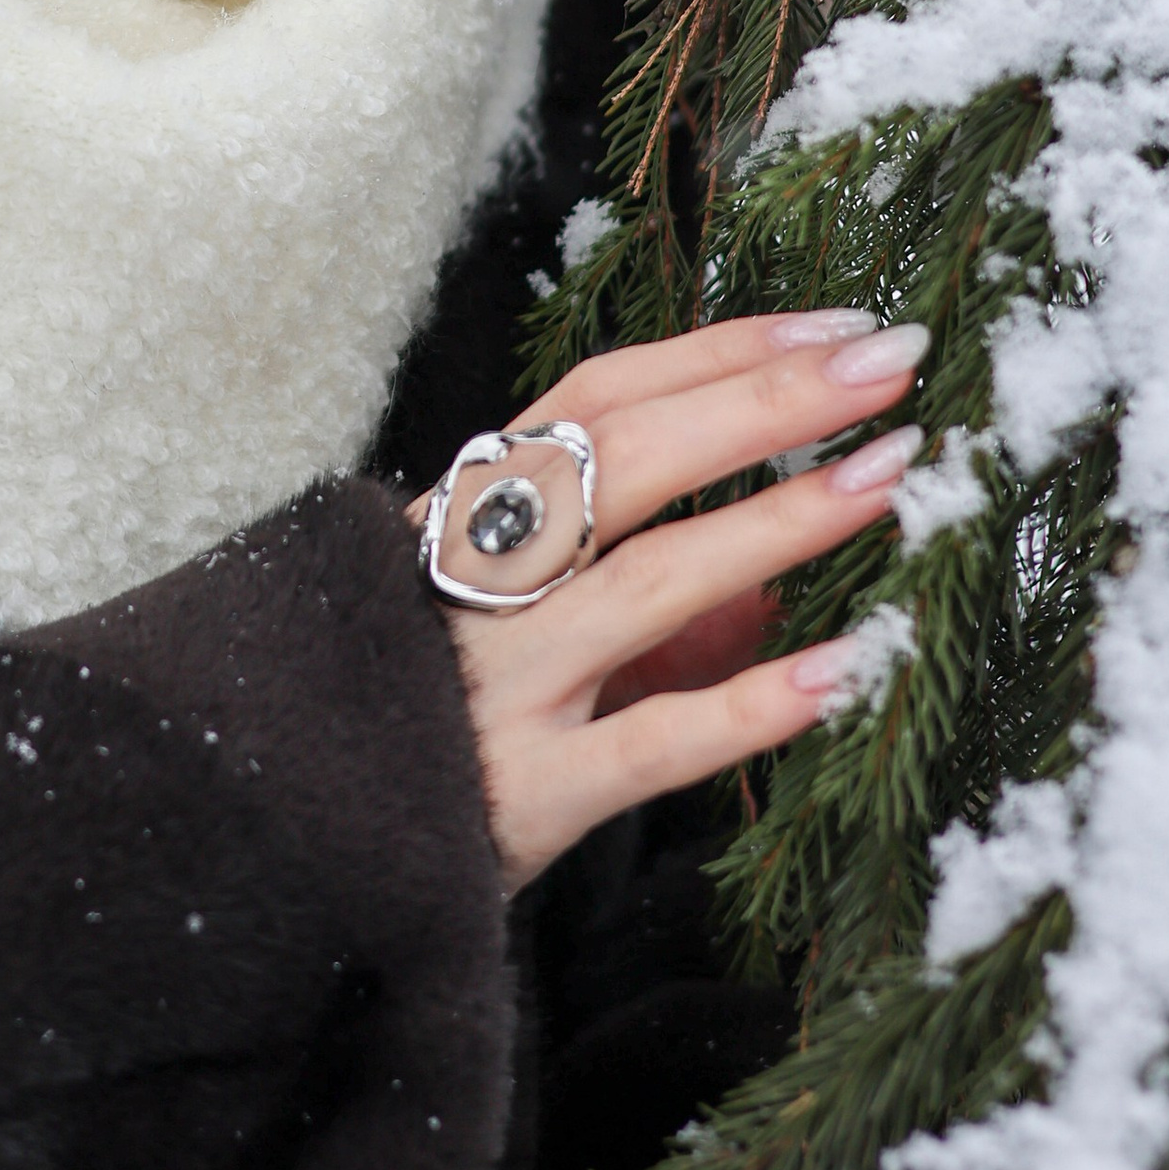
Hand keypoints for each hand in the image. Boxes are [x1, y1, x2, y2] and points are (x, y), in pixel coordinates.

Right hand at [409, 309, 926, 893]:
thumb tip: (776, 588)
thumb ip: (647, 611)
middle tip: (887, 363)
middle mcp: (475, 578)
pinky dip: (751, 703)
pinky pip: (652, 741)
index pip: (600, 398)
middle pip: (624, 460)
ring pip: (646, 583)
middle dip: (763, 402)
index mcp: (470, 512)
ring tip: (891, 479)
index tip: (836, 326)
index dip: (720, 352)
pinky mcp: (522, 790)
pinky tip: (846, 667)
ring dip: (777, 523)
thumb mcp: (516, 631)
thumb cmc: (411, 719)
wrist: (277, 843)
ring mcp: (497, 682)